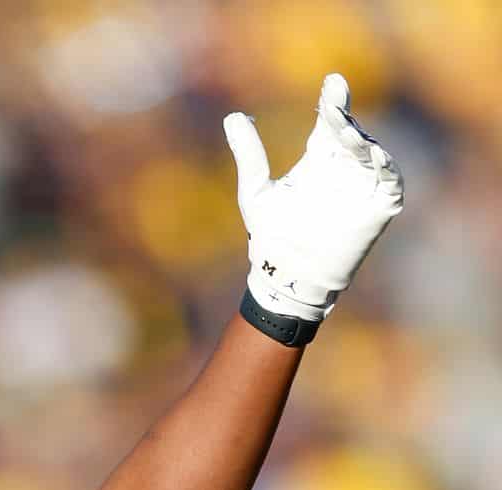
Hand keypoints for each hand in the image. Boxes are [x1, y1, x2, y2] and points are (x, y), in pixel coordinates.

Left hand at [225, 73, 402, 322]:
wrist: (286, 276)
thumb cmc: (271, 235)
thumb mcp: (256, 190)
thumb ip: (249, 153)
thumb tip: (231, 116)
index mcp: (319, 157)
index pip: (330, 121)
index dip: (333, 101)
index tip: (332, 82)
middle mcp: (344, 166)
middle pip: (350, 133)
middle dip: (344, 118)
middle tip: (333, 104)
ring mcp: (364, 185)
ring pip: (370, 154)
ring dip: (362, 141)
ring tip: (347, 132)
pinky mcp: (379, 206)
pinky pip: (390, 182)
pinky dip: (385, 169)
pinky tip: (374, 156)